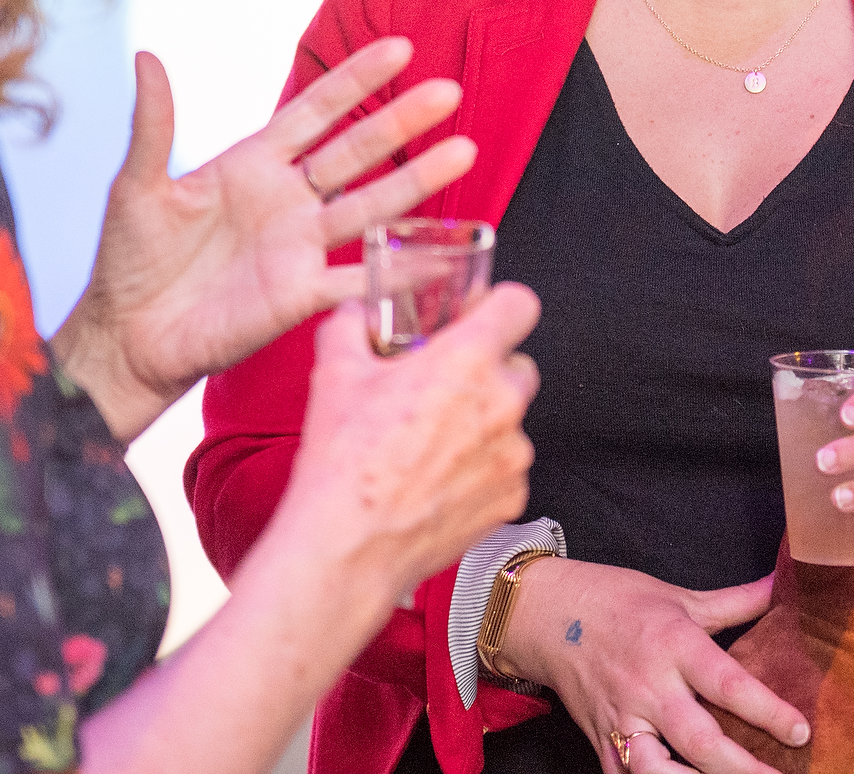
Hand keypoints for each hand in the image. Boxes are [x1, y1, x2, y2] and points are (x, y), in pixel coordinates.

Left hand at [53, 38, 478, 440]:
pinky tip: (440, 252)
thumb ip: (154, 124)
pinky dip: (398, 268)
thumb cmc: (128, 262)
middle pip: (357, 151)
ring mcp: (299, 247)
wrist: (126, 337)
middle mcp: (287, 200)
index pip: (315, 111)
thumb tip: (147, 56)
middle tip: (448, 90)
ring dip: (417, 181)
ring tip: (465, 152)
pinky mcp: (301, 295)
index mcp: (252, 165)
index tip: (399, 48)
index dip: (356, 80)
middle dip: (402, 120)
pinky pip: (358, 275)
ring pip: (370, 206)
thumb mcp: (137, 186)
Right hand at [275, 283, 539, 596]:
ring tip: (430, 443)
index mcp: (467, 361)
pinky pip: (507, 468)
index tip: (478, 320)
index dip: (497, 307)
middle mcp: (502, 403)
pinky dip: (482, 469)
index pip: (519, 304)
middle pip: (519, 365)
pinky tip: (438, 479)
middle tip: (442, 388)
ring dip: (483, 424)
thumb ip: (351, 326)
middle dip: (487, 371)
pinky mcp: (512, 498)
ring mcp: (513, 454)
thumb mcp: (334, 374)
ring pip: (512, 420)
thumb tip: (356, 313)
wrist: (349, 548)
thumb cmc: (343, 464)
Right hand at [503, 560, 807, 773]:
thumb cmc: (619, 600)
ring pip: (657, 770)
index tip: (801, 731)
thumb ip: (735, 602)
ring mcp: (622, 719)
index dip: (767, 710)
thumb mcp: (679, 595)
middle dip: (741, 767)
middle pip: (699, 740)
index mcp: (675, 645)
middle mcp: (650, 687)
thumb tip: (782, 585)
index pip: (728, 684)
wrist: (548, 613)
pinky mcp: (601, 740)